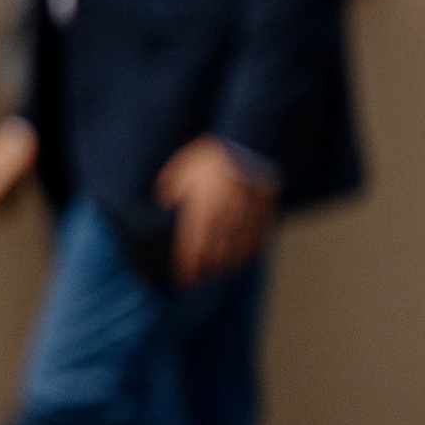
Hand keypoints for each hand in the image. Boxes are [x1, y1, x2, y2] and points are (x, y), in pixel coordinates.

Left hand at [154, 136, 278, 286]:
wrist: (247, 144)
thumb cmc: (211, 156)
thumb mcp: (182, 168)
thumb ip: (170, 187)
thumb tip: (163, 201)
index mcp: (200, 210)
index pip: (191, 248)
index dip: (186, 268)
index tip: (183, 280)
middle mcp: (221, 219)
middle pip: (212, 254)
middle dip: (204, 270)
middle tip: (198, 280)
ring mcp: (243, 219)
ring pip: (234, 251)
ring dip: (224, 265)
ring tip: (218, 272)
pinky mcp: (261, 214)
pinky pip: (255, 240)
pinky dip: (248, 253)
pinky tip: (243, 258)